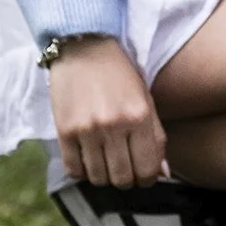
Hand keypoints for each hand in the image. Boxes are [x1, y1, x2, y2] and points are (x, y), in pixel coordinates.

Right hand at [48, 36, 166, 186]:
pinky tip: (87, 157)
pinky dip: (82, 170)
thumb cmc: (120, 72)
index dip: (147, 178)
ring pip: (98, 178)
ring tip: (105, 161)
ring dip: (103, 176)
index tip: (144, 174)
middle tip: (125, 168)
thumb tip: (161, 173)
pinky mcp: (64, 131)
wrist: (84, 46)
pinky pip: (74, 169)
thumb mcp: (146, 98)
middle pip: (122, 178)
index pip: (147, 169)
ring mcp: (87, 129)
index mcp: (140, 116)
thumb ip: (156, 136)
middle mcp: (114, 125)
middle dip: (126, 179)